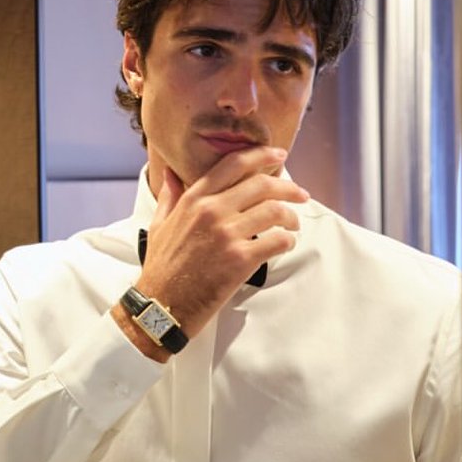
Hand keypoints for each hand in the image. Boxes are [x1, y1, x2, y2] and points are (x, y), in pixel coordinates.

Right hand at [114, 146, 308, 357]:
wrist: (162, 306)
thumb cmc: (161, 268)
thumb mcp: (160, 225)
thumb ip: (171, 197)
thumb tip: (171, 174)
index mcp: (194, 199)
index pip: (234, 164)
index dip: (262, 156)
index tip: (279, 156)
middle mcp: (211, 211)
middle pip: (262, 185)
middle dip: (289, 188)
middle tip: (301, 195)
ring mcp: (227, 235)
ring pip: (274, 211)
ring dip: (291, 217)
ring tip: (294, 225)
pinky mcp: (240, 260)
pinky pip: (277, 240)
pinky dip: (288, 241)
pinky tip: (286, 244)